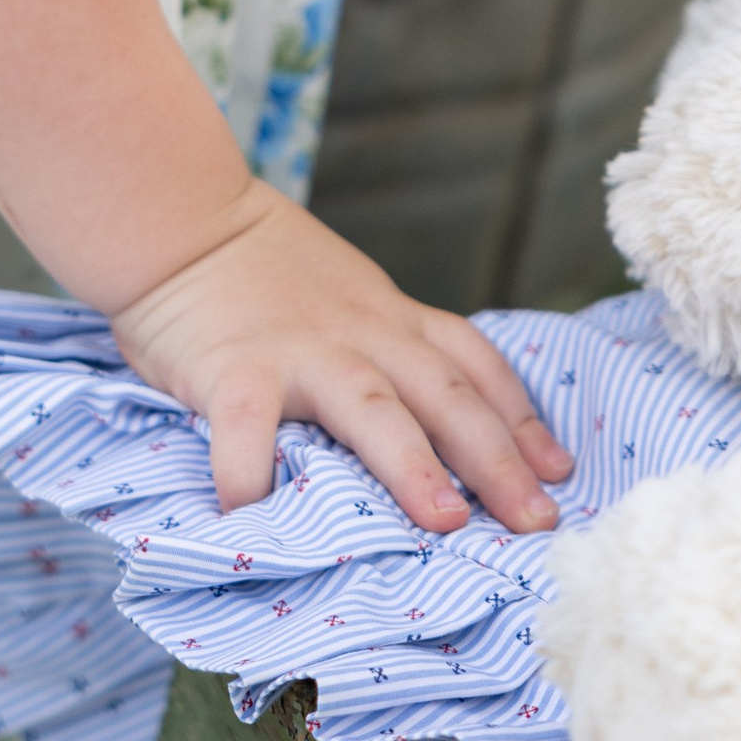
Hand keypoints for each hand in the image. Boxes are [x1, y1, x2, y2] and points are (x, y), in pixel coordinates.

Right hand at [111, 183, 570, 528]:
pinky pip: (247, 432)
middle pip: (445, 396)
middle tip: (538, 521)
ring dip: (415, 466)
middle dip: (498, 461)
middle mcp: (362, 335)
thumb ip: (388, 345)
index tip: (558, 472)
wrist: (181, 216)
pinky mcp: (234, 370)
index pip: (475, 365)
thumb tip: (440, 419)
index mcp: (392, 318)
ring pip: (372, 409)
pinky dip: (252, 478)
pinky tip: (256, 522)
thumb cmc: (261, 269)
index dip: (521, 420)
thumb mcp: (349, 294)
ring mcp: (300, 353)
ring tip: (447, 523)